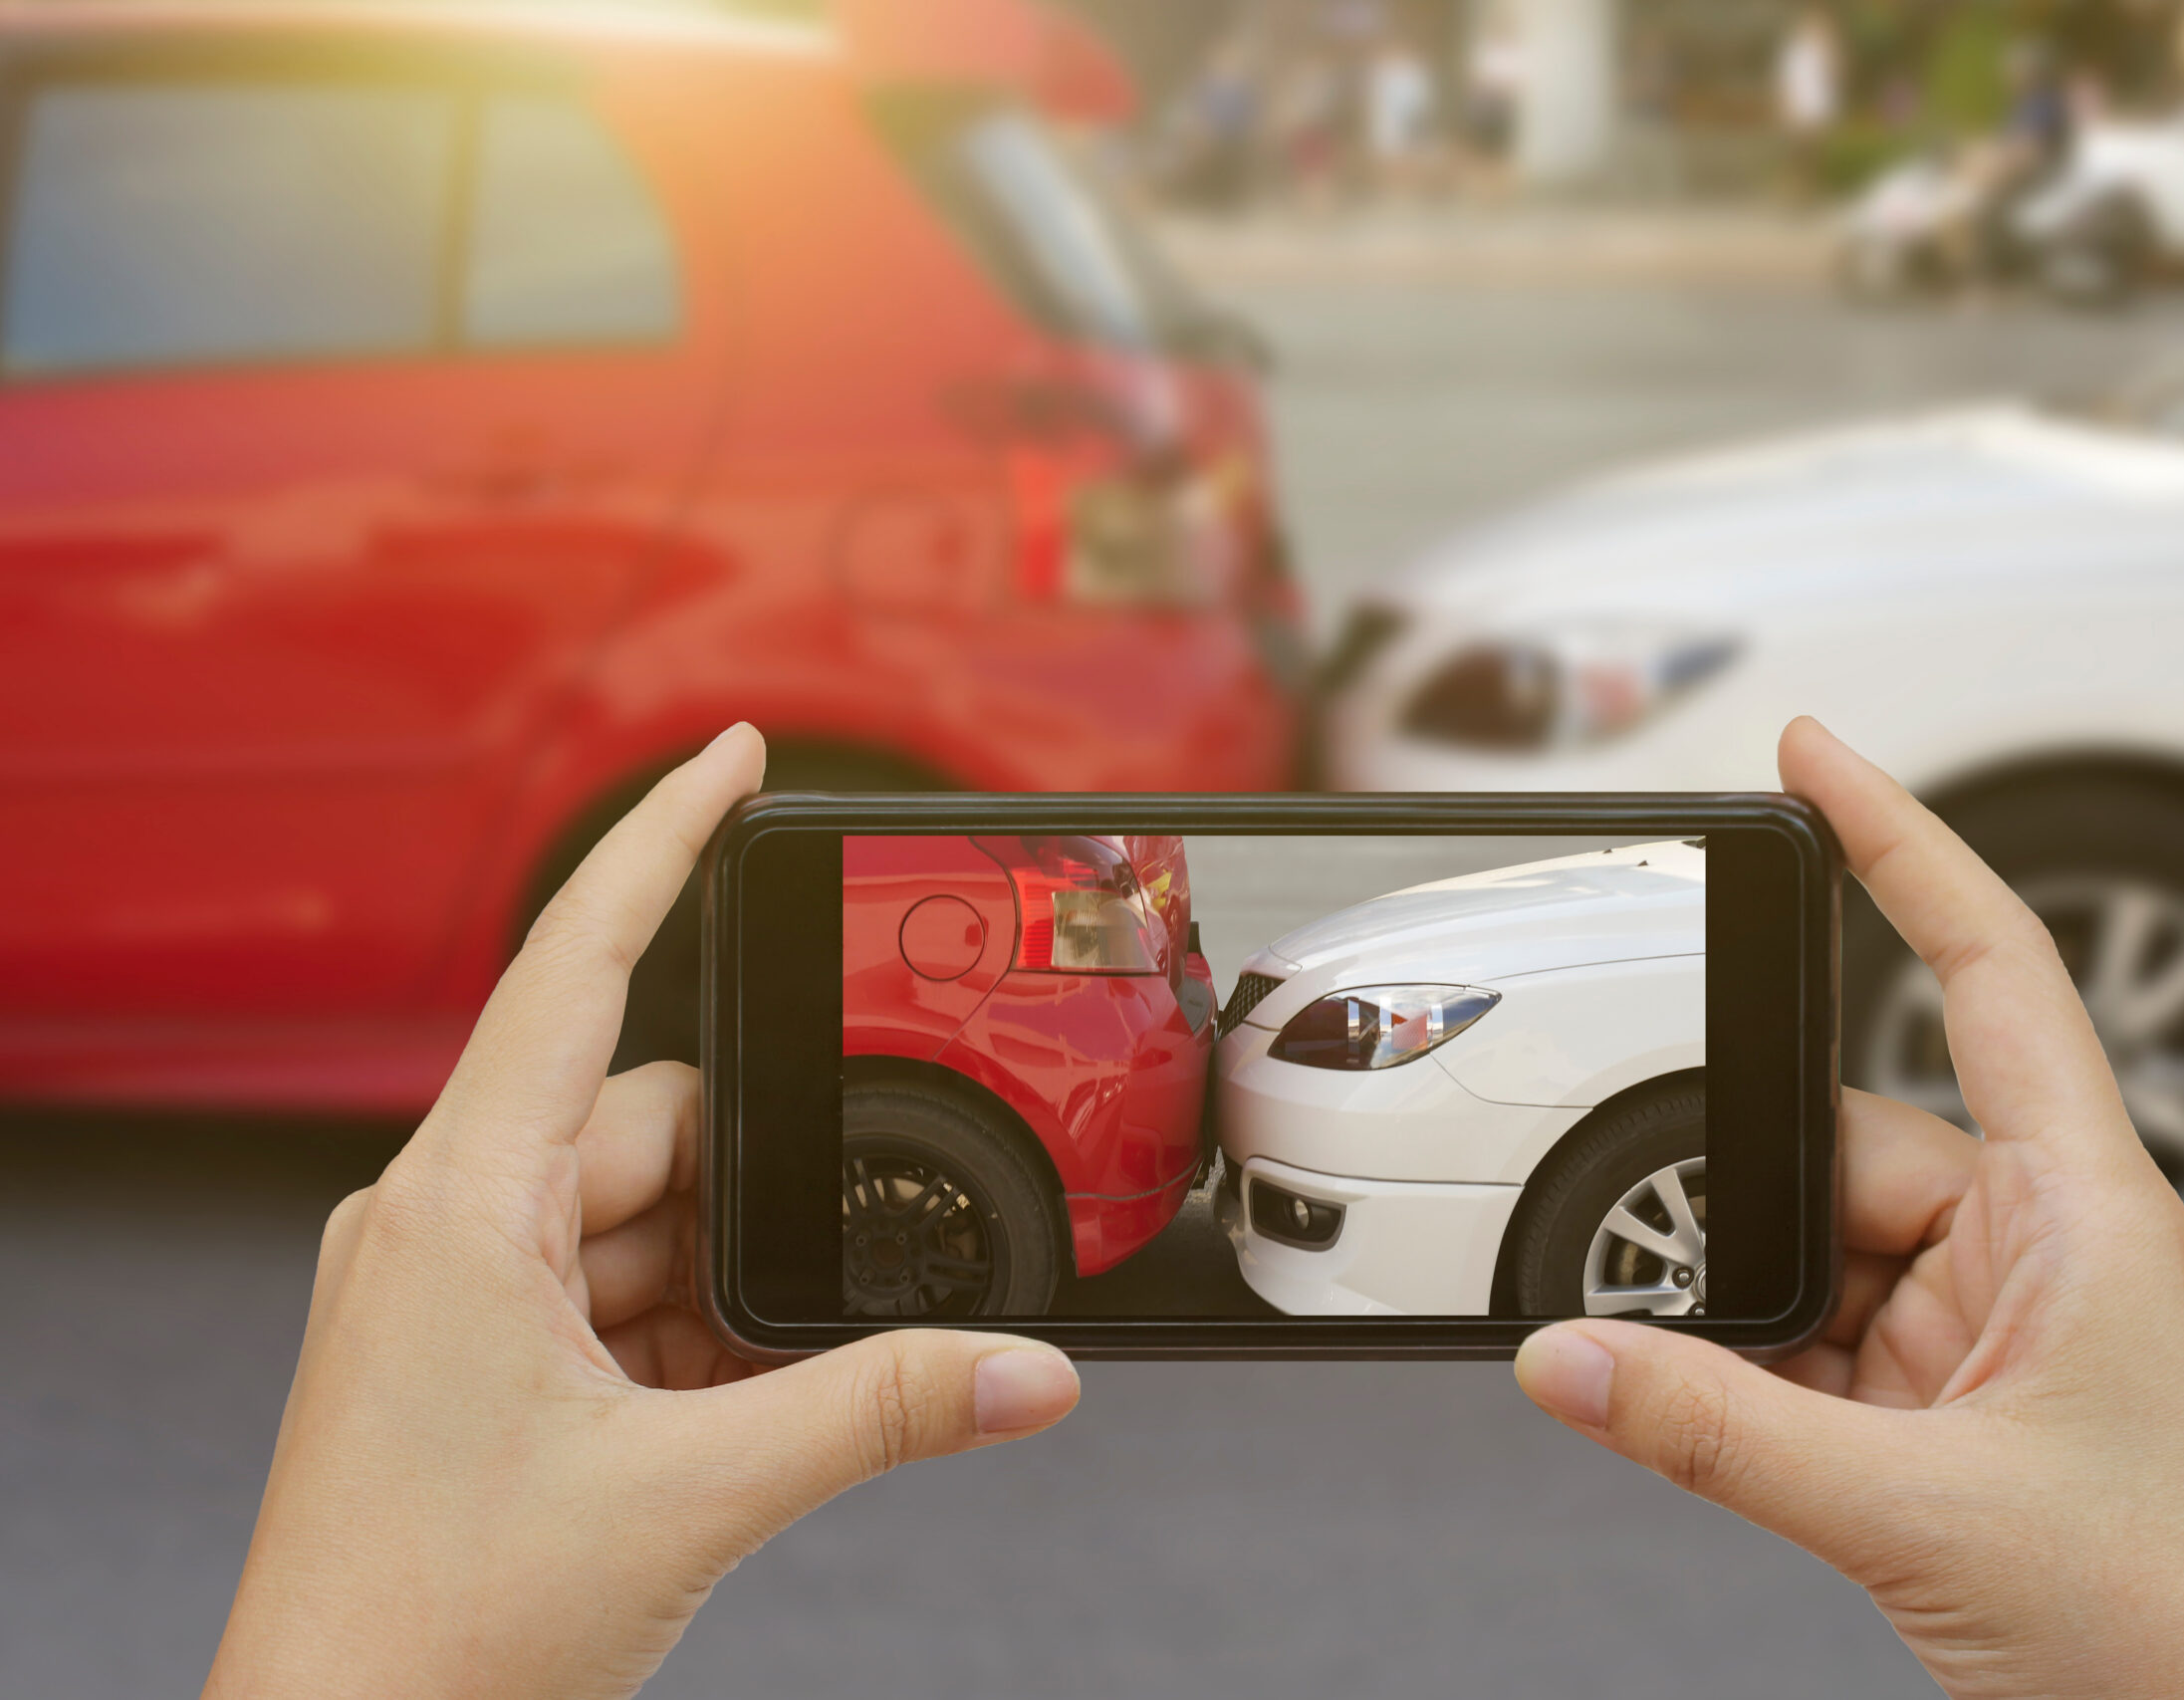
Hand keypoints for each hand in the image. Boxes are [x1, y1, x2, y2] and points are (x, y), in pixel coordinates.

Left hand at [205, 726, 1080, 1699]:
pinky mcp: (478, 1361)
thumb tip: (1027, 1370)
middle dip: (758, 1196)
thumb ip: (879, 1412)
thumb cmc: (428, 1639)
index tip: (733, 755)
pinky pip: (622, 1299)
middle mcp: (445, 1224)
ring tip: (750, 1408)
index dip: (662, 842)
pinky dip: (695, 1344)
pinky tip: (729, 1420)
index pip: (575, 966)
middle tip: (833, 1282)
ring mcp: (456, 1295)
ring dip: (729, 1293)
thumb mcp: (693, 1499)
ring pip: (647, 1222)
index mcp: (457, 1206)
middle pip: (654, 1127)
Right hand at [1514, 719, 2183, 1699]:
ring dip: (1747, 1311)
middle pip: (1843, 1140)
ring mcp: (1983, 1328)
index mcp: (2084, 1207)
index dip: (1904, 843)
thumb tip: (1567, 1360)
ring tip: (1699, 1374)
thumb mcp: (1922, 1513)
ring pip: (1811, 1251)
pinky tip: (1715, 1410)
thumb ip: (1718, 1434)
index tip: (1816, 757)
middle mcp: (2033, 1244)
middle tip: (1667, 1264)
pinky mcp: (1940, 1407)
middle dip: (1746, 1199)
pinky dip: (1748, 1374)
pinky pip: (1807, 1344)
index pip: (1987, 969)